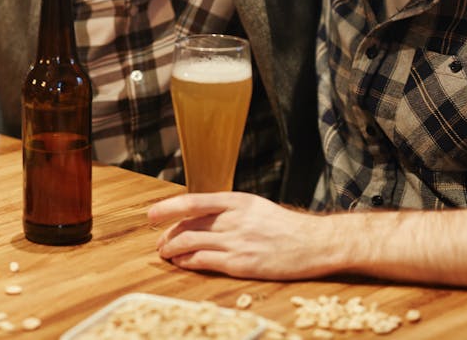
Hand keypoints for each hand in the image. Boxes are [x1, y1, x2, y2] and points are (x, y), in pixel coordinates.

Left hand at [148, 192, 340, 280]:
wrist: (314, 243)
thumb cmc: (285, 226)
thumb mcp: (255, 206)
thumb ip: (228, 209)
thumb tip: (200, 213)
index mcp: (237, 201)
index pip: (192, 202)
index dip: (167, 208)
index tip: (151, 215)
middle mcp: (234, 219)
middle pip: (188, 225)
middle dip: (167, 234)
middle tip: (160, 241)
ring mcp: (237, 242)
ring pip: (191, 243)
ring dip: (172, 249)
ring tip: (166, 253)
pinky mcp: (241, 264)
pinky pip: (204, 261)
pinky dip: (187, 262)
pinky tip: (182, 264)